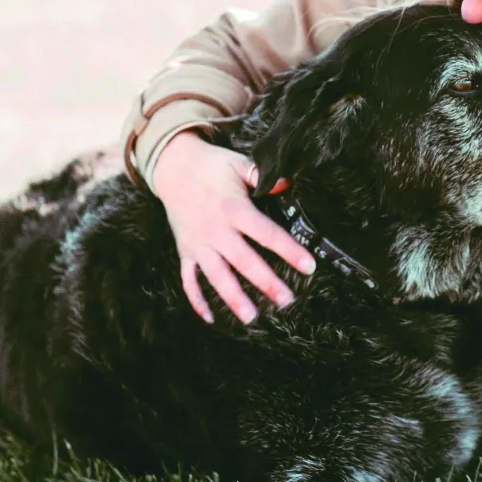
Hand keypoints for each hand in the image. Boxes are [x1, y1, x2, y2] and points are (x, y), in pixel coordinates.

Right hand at [153, 131, 314, 324]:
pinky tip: (210, 318)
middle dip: (266, 282)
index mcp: (233, 208)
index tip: (309, 266)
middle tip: (287, 300)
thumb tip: (288, 183)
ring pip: (216, 276)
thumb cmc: (212, 165)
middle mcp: (215, 230)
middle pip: (243, 261)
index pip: (266, 233)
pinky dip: (196, 300)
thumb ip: (263, 176)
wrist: (172, 166)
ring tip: (251, 317)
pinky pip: (188, 280)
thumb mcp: (239, 164)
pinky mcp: (185, 251)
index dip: (289, 250)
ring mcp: (198, 243)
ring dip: (233, 298)